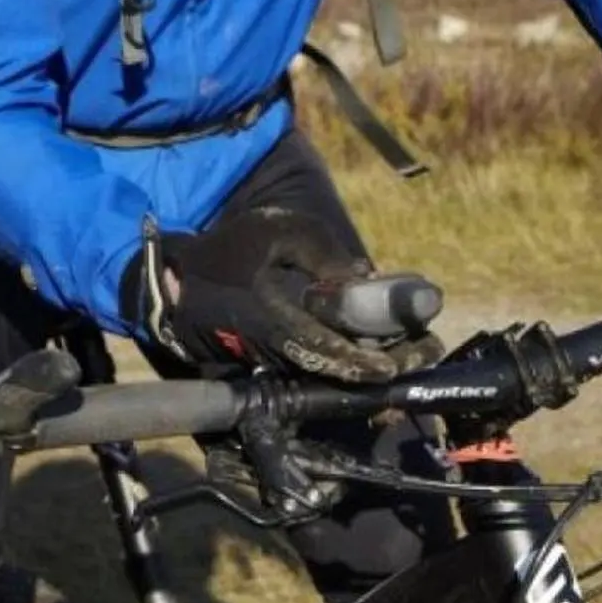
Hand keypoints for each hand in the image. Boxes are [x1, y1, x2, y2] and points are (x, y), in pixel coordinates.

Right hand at [123, 207, 398, 382]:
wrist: (176, 283)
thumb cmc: (229, 252)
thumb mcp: (276, 233)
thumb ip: (322, 254)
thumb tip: (365, 278)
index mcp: (276, 319)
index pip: (330, 350)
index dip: (369, 359)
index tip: (405, 357)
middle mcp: (278, 350)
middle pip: (341, 369)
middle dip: (386, 365)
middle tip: (425, 351)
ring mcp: (275, 361)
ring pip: (332, 369)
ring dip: (372, 361)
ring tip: (414, 348)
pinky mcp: (272, 362)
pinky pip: (318, 364)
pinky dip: (350, 358)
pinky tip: (378, 345)